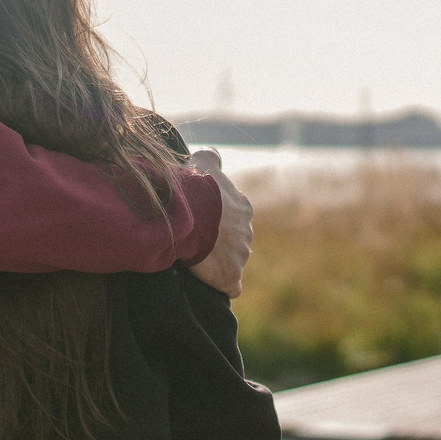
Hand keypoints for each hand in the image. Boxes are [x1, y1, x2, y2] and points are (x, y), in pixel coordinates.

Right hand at [184, 149, 252, 296]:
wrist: (193, 215)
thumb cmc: (197, 189)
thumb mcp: (203, 164)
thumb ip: (211, 157)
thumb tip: (214, 153)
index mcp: (243, 209)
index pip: (235, 218)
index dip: (219, 221)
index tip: (203, 223)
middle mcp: (247, 233)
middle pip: (237, 241)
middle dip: (222, 243)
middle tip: (198, 241)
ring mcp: (241, 257)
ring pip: (235, 262)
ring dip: (221, 264)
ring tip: (200, 262)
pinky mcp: (231, 277)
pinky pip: (232, 287)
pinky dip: (225, 286)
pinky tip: (214, 284)